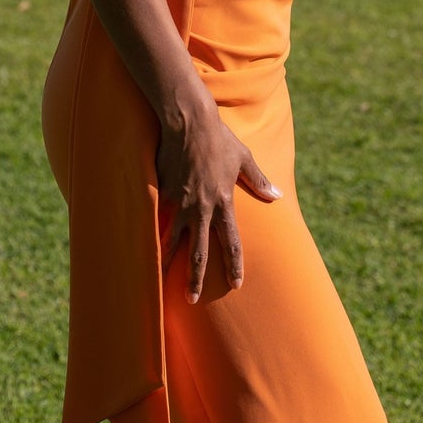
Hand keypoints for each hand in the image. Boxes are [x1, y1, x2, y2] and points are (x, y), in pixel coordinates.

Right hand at [156, 89, 281, 302]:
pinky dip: (152, 236)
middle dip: (197, 279)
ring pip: (173, 242)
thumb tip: (277, 196)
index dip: (234, 266)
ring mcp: (180, 203)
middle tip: (194, 300)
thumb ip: (258, 180)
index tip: (236, 284)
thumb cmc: (219, 138)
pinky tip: (145, 250)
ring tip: (162, 283)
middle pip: (200, 252)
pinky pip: (157, 219)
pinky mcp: (162, 193)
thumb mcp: (243, 158)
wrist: (189, 122)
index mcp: (224, 203)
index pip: (231, 243)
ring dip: (169, 265)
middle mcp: (201, 209)